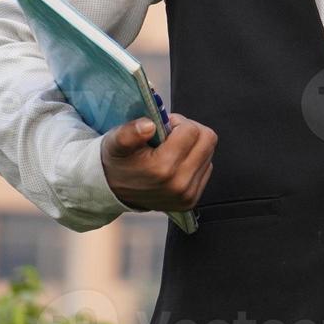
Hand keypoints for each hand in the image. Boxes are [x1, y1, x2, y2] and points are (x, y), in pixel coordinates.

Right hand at [101, 113, 215, 212]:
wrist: (113, 190)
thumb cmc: (118, 161)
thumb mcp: (116, 142)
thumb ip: (130, 132)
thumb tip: (149, 125)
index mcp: (162, 168)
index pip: (191, 130)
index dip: (177, 122)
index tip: (162, 128)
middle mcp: (179, 185)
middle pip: (208, 139)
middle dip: (190, 131)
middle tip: (170, 135)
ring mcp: (187, 195)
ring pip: (209, 152)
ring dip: (193, 145)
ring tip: (171, 149)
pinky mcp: (191, 200)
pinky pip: (207, 167)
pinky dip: (194, 159)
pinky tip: (176, 162)